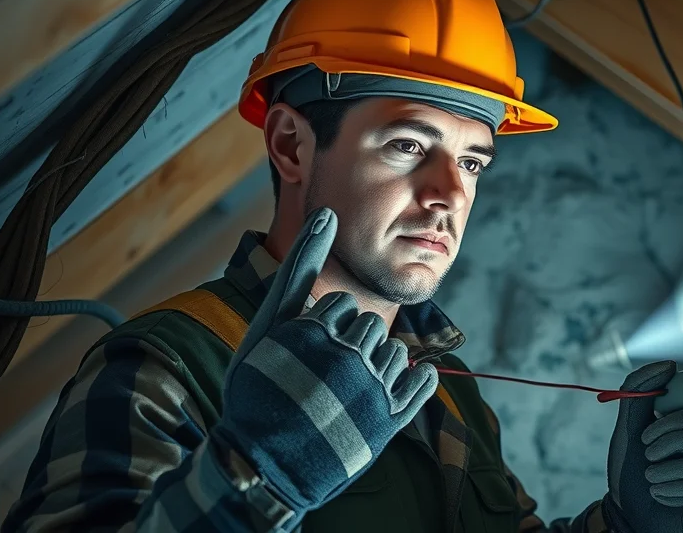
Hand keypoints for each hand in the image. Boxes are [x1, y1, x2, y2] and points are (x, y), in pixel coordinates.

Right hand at [210, 207, 438, 513]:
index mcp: (310, 333)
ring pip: (395, 351)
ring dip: (375, 368)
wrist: (262, 468)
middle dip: (349, 347)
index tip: (302, 357)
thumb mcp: (267, 327)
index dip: (322, 330)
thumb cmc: (260, 390)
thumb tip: (326, 213)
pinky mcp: (390, 421)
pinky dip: (414, 383)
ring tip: (343, 396)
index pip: (339, 306)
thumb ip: (298, 268)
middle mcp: (343, 357)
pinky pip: (422, 382)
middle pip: (370, 326)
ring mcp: (369, 390)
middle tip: (320, 380)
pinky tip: (386, 393)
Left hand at [602, 361, 682, 532]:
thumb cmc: (632, 471)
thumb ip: (639, 392)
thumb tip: (668, 364)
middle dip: (674, 440)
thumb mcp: (629, 429)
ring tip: (650, 477)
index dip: (682, 415)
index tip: (650, 423)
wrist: (628, 516)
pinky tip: (661, 494)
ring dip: (670, 470)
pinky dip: (676, 491)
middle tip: (647, 452)